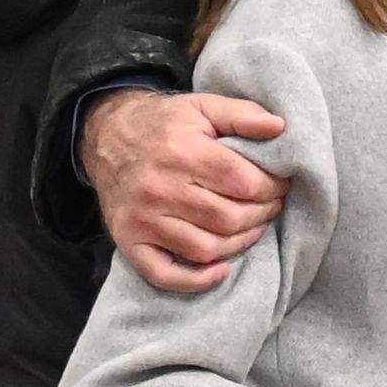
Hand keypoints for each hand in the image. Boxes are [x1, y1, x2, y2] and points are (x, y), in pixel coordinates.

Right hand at [87, 88, 288, 294]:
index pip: (243, 182)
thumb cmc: (163, 124)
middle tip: (271, 206)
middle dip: (261, 215)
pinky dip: (197, 280)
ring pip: (206, 248)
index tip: (281, 185)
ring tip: (252, 227)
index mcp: (182, 152)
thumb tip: (280, 128)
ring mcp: (142, 219)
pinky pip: (164, 274)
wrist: (105, 136)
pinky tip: (221, 270)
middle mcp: (160, 188)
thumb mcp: (202, 106)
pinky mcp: (129, 240)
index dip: (272, 188)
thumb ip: (243, 114)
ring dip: (240, 244)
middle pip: (228, 218)